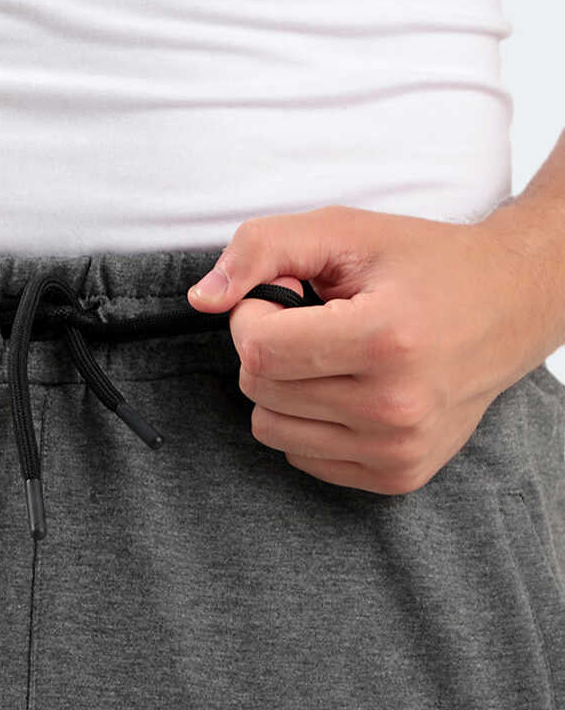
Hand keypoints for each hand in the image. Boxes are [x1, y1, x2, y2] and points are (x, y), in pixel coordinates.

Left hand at [186, 202, 551, 493]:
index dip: (253, 316)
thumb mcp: (344, 232)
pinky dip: (309, 421)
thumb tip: (201, 299)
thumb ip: (262, 248)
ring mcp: (398, 450)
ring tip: (334, 355)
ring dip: (285, 388)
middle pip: (260, 390)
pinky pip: (301, 457)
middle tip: (316, 322)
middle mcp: (395, 406)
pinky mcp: (397, 477)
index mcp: (386, 340)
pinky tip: (351, 388)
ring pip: (271, 429)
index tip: (286, 297)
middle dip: (269, 348)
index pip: (259, 350)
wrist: (509, 308)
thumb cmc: (424, 266)